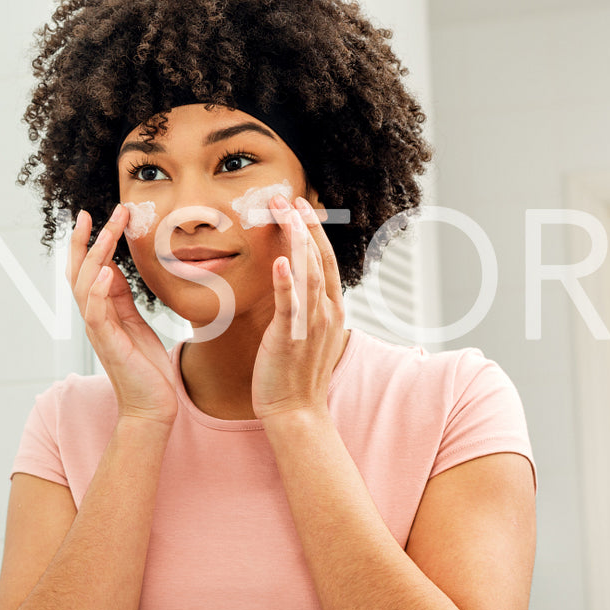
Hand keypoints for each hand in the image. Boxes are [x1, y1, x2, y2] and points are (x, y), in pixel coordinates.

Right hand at [69, 205, 180, 426]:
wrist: (152, 406)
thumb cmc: (145, 366)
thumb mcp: (134, 322)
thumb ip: (121, 297)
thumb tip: (113, 268)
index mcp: (101, 309)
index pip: (88, 268)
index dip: (90, 241)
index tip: (97, 215)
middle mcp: (94, 317)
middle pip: (80, 270)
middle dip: (87, 240)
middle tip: (97, 213)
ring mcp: (98, 330)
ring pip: (85, 286)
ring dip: (96, 256)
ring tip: (107, 232)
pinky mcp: (108, 344)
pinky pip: (97, 313)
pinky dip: (99, 291)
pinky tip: (107, 273)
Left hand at [252, 195, 347, 420]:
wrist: (296, 412)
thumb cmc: (296, 376)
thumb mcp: (306, 334)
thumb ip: (305, 308)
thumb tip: (296, 287)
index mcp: (330, 310)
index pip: (326, 261)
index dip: (314, 232)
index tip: (302, 206)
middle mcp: (325, 313)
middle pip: (319, 259)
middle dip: (304, 225)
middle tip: (288, 196)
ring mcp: (310, 325)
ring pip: (308, 274)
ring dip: (297, 241)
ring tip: (285, 213)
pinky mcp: (290, 338)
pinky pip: (290, 305)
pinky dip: (286, 282)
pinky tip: (279, 261)